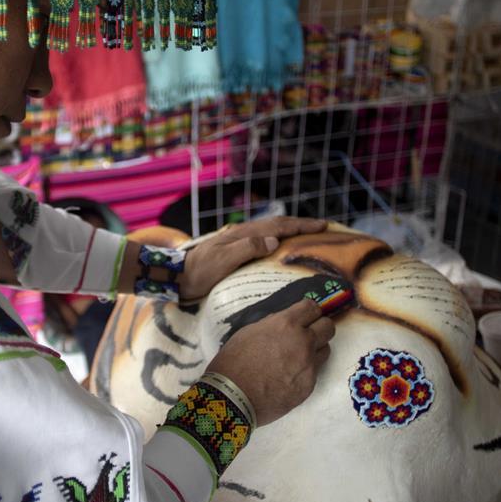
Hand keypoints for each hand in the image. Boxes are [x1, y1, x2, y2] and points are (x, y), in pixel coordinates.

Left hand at [179, 217, 326, 301]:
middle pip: (277, 225)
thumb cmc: (199, 271)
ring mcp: (238, 242)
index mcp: (244, 234)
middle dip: (300, 225)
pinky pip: (263, 241)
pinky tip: (280, 248)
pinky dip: (277, 240)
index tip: (323, 225)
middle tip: (323, 228)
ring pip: (270, 231)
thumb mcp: (222, 260)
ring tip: (307, 235)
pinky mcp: (234, 252)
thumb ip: (247, 248)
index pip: (278, 226)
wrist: (177, 277)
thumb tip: (274, 241)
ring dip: (290, 231)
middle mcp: (243, 234)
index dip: (301, 225)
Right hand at [206, 299, 333, 426]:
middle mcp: (303, 342)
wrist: (233, 397)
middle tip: (307, 333)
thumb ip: (271, 324)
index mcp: (286, 324)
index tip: (305, 316)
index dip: (309, 311)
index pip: (312, 307)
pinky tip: (289, 376)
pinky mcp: (310, 385)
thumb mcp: (249, 332)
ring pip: (326, 349)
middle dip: (319, 327)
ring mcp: (309, 365)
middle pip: (328, 327)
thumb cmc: (234, 362)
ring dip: (315, 349)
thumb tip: (282, 323)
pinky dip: (305, 370)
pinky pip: (315, 371)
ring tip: (297, 356)